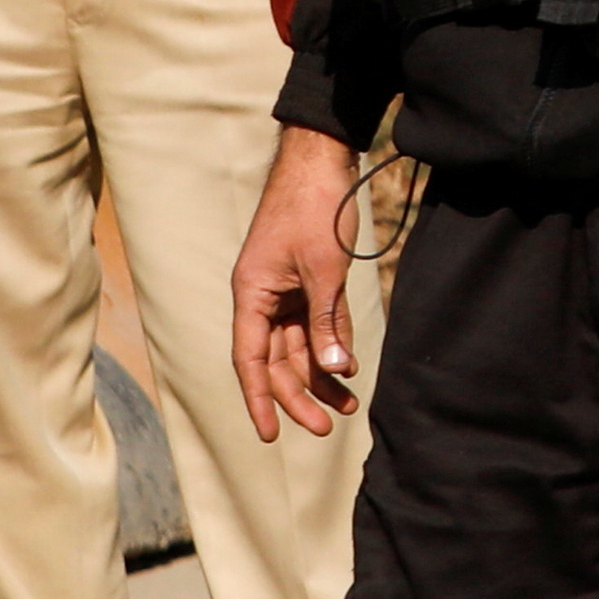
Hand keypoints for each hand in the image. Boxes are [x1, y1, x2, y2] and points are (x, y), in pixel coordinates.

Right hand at [229, 126, 364, 440]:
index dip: (259, 398)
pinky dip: (330, 346)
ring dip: (320, 375)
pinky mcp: (307, 282)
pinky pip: (316, 324)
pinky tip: (348, 369)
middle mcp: (263, 299)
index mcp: (251, 296)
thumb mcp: (324, 271)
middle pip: (277, 360)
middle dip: (299, 395)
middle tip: (328, 426)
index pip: (251, 360)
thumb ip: (326, 322)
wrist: (322, 163)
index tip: (270, 435)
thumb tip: (335, 370)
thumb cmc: (314, 210)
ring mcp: (285, 291)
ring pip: (298, 346)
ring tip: (347, 406)